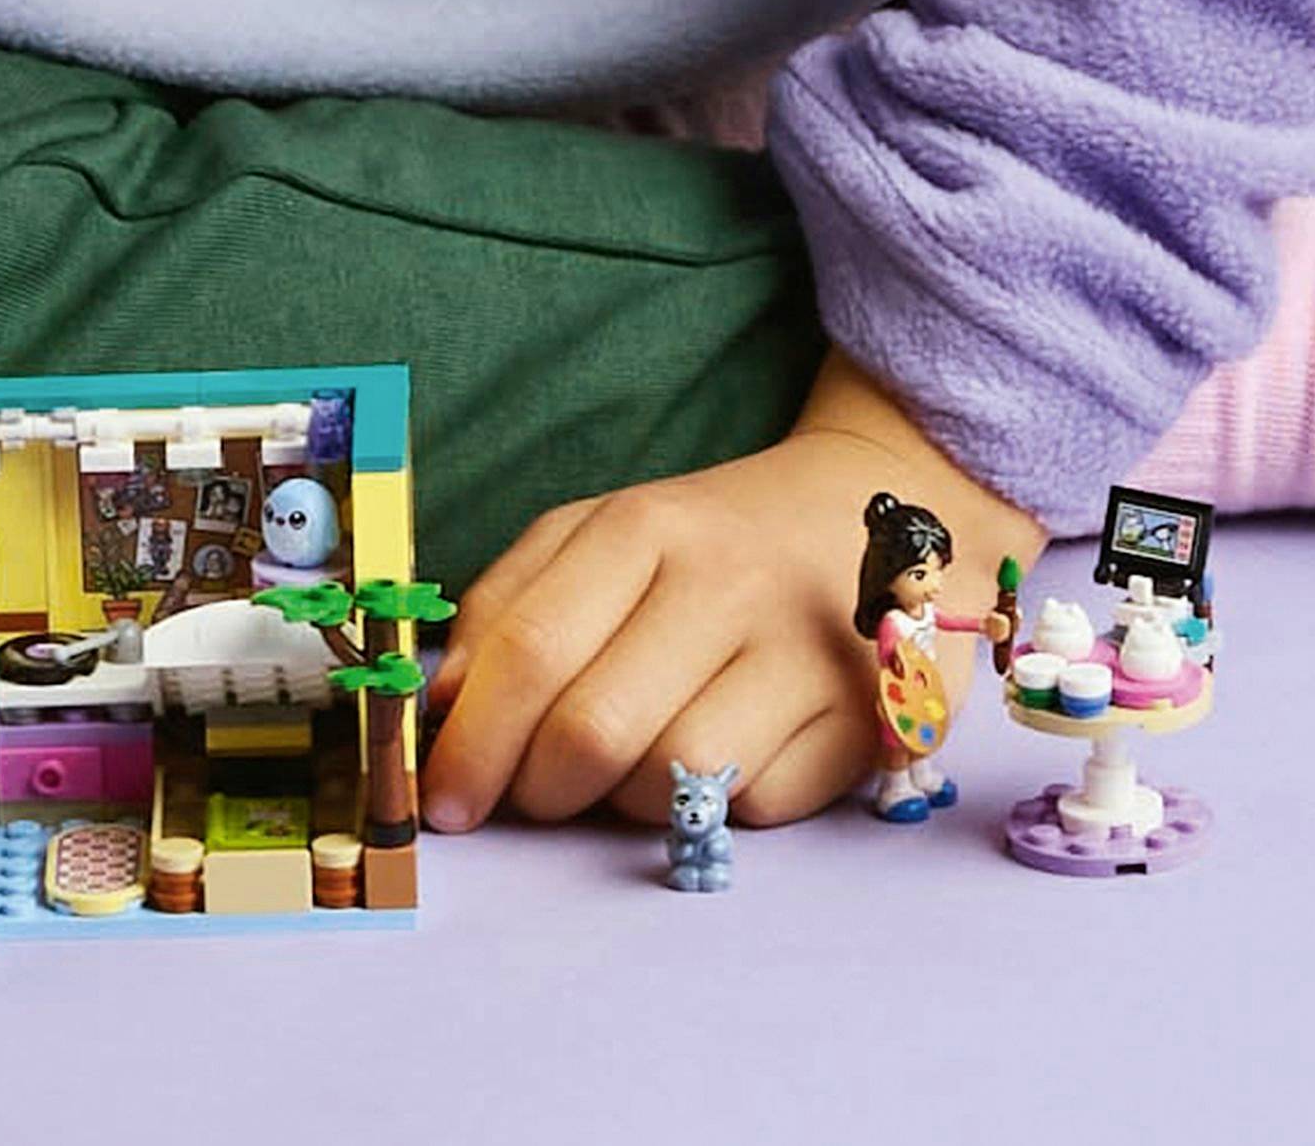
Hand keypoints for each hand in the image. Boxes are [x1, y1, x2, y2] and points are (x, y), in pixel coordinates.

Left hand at [420, 351, 1043, 829]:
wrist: (861, 507)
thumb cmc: (703, 539)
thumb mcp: (594, 537)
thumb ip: (508, 607)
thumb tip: (445, 709)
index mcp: (645, 528)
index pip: (532, 648)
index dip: (474, 740)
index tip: (444, 801)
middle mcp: (728, 583)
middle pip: (595, 730)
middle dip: (538, 788)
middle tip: (532, 794)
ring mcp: (806, 653)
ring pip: (671, 781)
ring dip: (623, 802)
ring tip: (628, 762)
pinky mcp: (870, 720)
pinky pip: (754, 808)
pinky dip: (714, 807)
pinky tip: (716, 758)